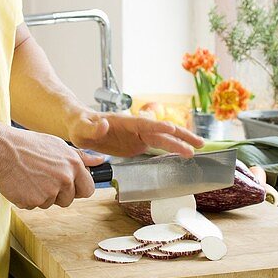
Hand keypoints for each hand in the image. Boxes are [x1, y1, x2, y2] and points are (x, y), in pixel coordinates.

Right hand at [0, 129, 103, 209]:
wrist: (2, 150)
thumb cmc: (29, 146)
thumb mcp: (58, 146)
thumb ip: (81, 157)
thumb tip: (100, 160)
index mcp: (73, 165)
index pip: (88, 189)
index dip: (78, 189)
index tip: (68, 185)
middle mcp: (65, 179)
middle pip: (69, 200)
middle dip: (59, 194)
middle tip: (44, 179)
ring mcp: (49, 191)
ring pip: (50, 204)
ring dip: (42, 196)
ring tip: (31, 178)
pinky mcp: (34, 201)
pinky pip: (34, 206)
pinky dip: (28, 198)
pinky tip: (22, 183)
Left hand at [67, 111, 204, 158]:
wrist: (79, 126)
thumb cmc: (79, 125)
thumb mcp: (80, 128)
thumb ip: (92, 128)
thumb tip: (104, 125)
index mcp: (125, 122)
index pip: (146, 125)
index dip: (161, 129)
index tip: (176, 132)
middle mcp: (135, 128)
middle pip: (162, 131)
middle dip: (181, 136)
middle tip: (199, 144)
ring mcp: (137, 136)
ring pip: (163, 139)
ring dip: (180, 144)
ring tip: (197, 150)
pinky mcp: (136, 144)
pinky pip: (157, 147)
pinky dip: (170, 150)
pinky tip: (182, 155)